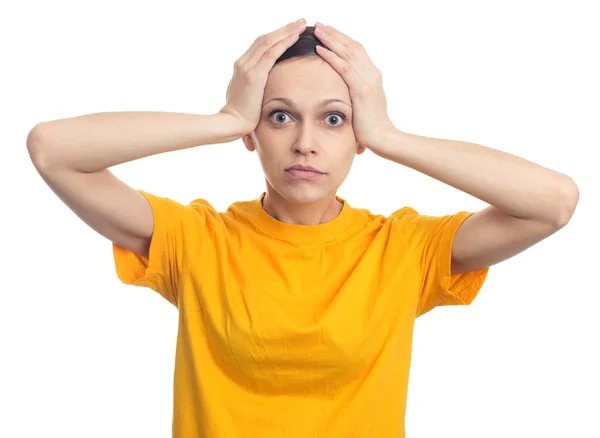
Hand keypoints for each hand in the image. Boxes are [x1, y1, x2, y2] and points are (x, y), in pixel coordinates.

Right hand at [219, 19, 306, 135]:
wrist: (231, 123)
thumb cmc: (240, 116)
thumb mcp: (246, 96)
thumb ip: (253, 87)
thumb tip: (261, 88)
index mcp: (241, 67)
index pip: (260, 45)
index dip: (276, 36)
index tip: (290, 30)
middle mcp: (243, 63)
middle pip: (265, 39)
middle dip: (284, 29)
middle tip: (299, 21)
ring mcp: (247, 68)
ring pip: (269, 42)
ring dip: (287, 31)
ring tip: (301, 24)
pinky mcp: (254, 76)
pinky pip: (271, 54)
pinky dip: (284, 43)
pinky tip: (295, 37)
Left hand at [313, 23, 395, 150]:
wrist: (383, 137)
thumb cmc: (371, 126)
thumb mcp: (364, 104)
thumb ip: (357, 93)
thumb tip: (346, 92)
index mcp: (373, 76)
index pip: (357, 50)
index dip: (342, 39)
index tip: (328, 31)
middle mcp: (372, 74)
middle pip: (352, 46)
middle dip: (335, 34)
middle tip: (319, 25)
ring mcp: (368, 80)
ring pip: (348, 52)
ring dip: (331, 40)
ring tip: (316, 30)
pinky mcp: (361, 90)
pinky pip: (344, 68)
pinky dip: (331, 56)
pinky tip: (319, 49)